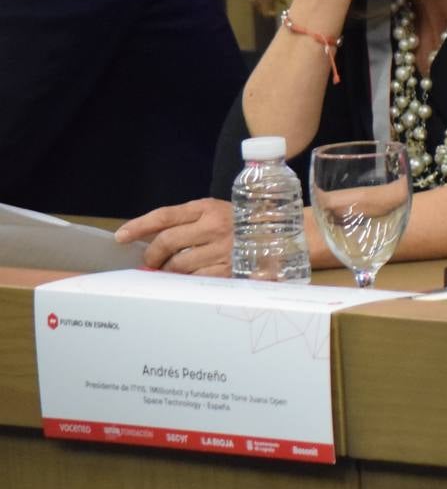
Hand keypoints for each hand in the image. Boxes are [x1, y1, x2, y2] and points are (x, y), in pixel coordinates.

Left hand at [116, 199, 233, 276]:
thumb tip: (150, 238)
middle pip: (167, 242)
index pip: (165, 216)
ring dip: (167, 271)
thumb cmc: (243, 223)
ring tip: (169, 271)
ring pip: (177, 265)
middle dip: (152, 255)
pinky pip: (194, 280)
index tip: (120, 236)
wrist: (283, 236)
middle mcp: (214, 226)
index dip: (139, 226)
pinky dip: (185, 281)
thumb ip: (187, 222)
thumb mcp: (217, 212)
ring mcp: (222, 249)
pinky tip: (187, 278)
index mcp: (208, 208)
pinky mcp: (229, 270)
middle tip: (150, 261)